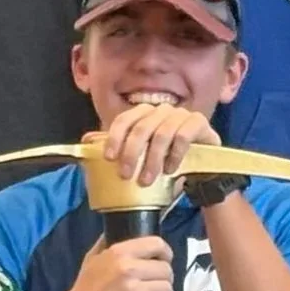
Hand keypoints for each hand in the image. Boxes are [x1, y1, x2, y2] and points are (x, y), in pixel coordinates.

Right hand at [52, 235, 174, 290]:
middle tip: (158, 285)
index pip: (157, 244)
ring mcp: (134, 288)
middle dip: (165, 278)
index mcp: (119, 252)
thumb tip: (117, 227)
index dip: (166, 253)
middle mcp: (128, 267)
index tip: (164, 260)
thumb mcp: (92, 260)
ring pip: (167, 288)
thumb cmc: (85, 290)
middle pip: (166, 269)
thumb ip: (106, 243)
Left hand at [95, 103, 218, 187]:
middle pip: (141, 128)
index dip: (114, 138)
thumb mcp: (143, 155)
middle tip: (127, 175)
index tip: (109, 158)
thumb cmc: (168, 159)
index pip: (124, 119)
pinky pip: (182, 137)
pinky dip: (174, 156)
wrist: (204, 167)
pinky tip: (170, 170)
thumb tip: (86, 141)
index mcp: (144, 113)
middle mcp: (161, 110)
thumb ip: (119, 147)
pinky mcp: (198, 122)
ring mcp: (181, 114)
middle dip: (131, 154)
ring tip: (148, 180)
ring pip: (161, 135)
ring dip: (152, 160)